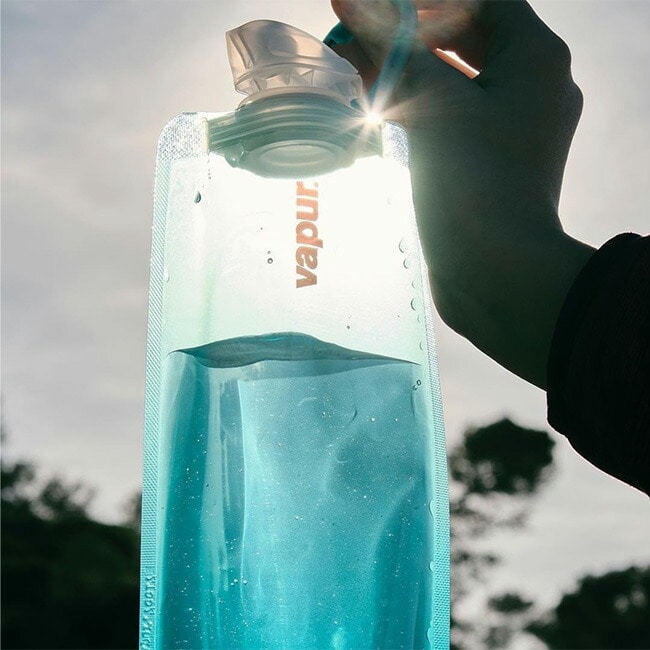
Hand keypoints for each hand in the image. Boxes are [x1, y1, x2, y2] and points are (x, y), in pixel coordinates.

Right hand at [330, 0, 594, 388]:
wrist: (497, 272)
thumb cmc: (475, 180)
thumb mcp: (435, 105)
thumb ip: (394, 50)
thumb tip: (350, 2)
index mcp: (535, 59)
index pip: (482, 1)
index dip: (427, 2)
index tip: (375, 12)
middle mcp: (533, 89)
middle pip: (469, 40)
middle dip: (410, 40)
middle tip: (357, 44)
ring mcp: (513, 132)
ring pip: (457, 85)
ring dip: (410, 78)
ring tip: (358, 79)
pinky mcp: (492, 167)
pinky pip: (454, 123)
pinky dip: (418, 115)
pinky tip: (379, 120)